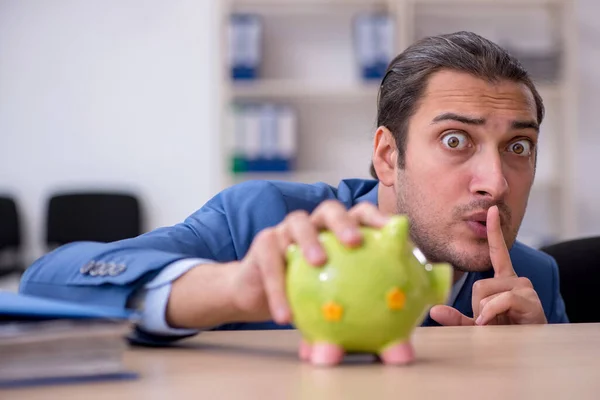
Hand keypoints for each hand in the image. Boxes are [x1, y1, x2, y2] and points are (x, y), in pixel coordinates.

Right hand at [230, 201, 389, 324]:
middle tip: (355, 242)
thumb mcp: (334, 301)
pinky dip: (278, 287)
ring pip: (298, 223)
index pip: (360, 213)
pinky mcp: (263, 243)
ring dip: (310, 239)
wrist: (258, 295)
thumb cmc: (306, 296)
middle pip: (329, 210)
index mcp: (336, 231)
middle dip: (344, 221)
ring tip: (319, 262)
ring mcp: (286, 230)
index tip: (393, 230)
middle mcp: (313, 224)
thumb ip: (363, 316)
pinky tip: (286, 315)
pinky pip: (271, 263)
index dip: (376, 217)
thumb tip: (400, 350)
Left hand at [430, 205, 546, 325]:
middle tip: (489, 320)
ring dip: (486, 312)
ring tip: (499, 322)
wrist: (530, 348)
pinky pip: (501, 299)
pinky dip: (493, 313)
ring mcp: (524, 288)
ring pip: (487, 291)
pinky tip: (496, 322)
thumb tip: (434, 310)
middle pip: (479, 283)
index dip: (494, 232)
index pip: (497, 252)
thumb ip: (456, 317)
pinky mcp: (530, 299)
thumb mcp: (476, 325)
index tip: (491, 211)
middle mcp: (516, 279)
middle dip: (477, 306)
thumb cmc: (505, 333)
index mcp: (505, 280)